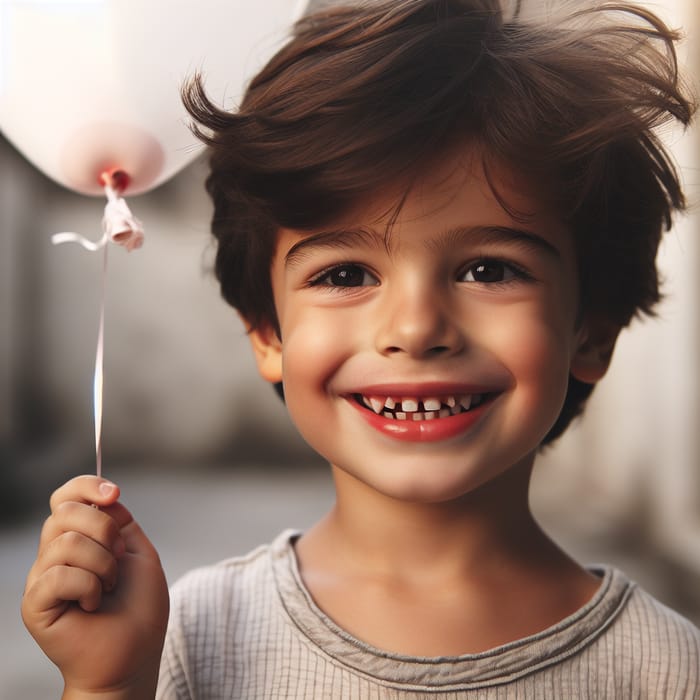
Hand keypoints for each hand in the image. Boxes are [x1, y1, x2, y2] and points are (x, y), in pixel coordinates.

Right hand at [22, 476, 168, 698]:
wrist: (135, 653)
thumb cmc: (139, 607)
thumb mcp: (138, 551)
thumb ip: (119, 520)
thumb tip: (102, 495)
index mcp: (79, 537)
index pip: (66, 497)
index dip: (86, 486)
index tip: (114, 493)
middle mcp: (55, 553)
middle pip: (65, 511)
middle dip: (105, 529)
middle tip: (119, 558)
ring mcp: (43, 578)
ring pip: (66, 542)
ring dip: (103, 564)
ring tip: (109, 587)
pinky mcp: (35, 604)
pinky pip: (58, 575)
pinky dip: (89, 586)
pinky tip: (94, 603)